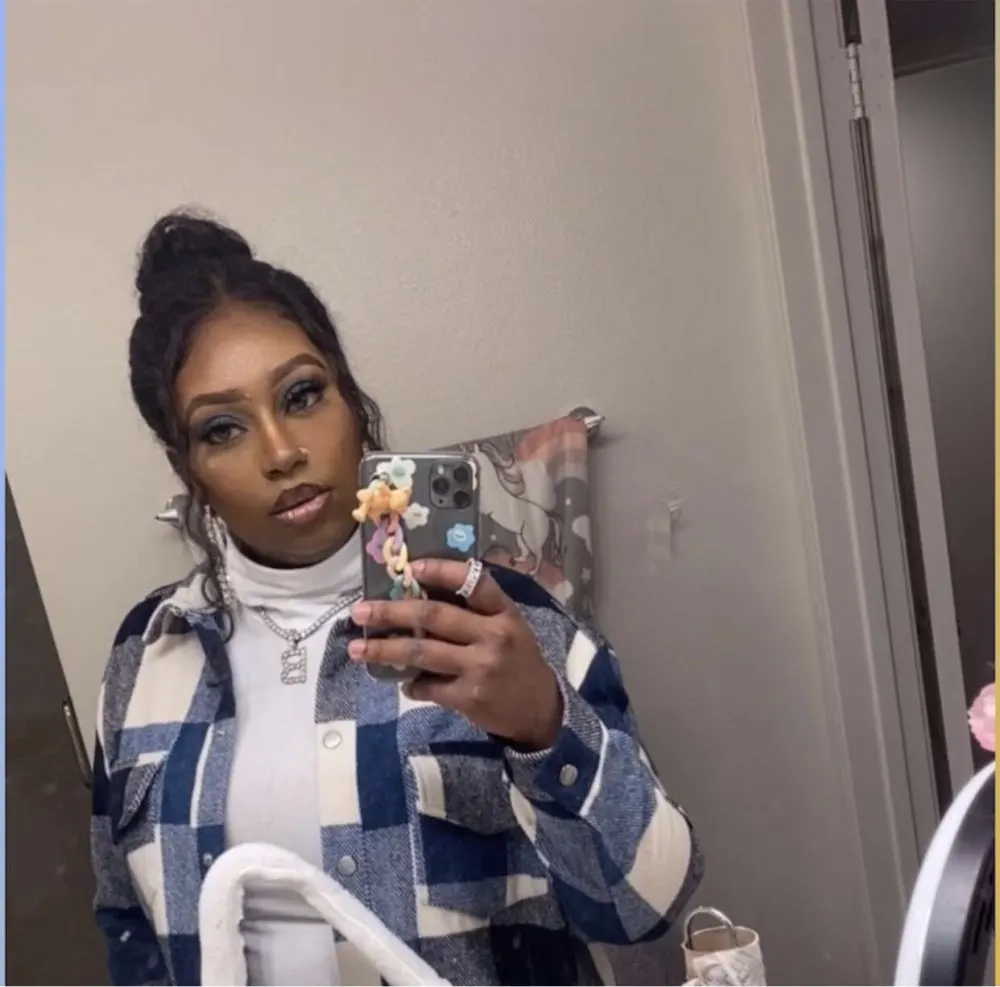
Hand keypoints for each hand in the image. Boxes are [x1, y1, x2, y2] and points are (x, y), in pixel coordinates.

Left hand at [347, 559, 562, 749]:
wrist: (538, 709)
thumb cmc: (517, 658)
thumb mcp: (508, 626)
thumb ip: (474, 611)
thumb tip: (417, 595)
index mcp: (504, 612)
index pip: (474, 582)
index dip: (442, 571)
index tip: (412, 567)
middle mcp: (493, 636)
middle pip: (434, 616)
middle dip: (392, 611)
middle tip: (360, 611)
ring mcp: (480, 667)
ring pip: (422, 652)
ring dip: (384, 649)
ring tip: (357, 648)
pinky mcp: (469, 697)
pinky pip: (428, 687)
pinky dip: (410, 684)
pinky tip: (402, 682)